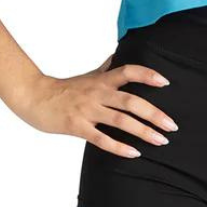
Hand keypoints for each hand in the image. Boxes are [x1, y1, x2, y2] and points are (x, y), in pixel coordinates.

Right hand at [12, 52, 179, 158]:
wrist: (35, 97)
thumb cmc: (64, 88)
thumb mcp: (88, 75)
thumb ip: (106, 67)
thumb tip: (120, 53)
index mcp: (102, 80)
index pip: (128, 72)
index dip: (147, 74)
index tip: (165, 82)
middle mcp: (98, 93)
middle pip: (131, 101)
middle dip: (154, 113)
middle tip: (172, 125)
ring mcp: (88, 110)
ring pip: (120, 121)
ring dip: (143, 131)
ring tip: (160, 140)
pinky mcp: (77, 127)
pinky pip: (101, 139)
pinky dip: (119, 147)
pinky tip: (134, 153)